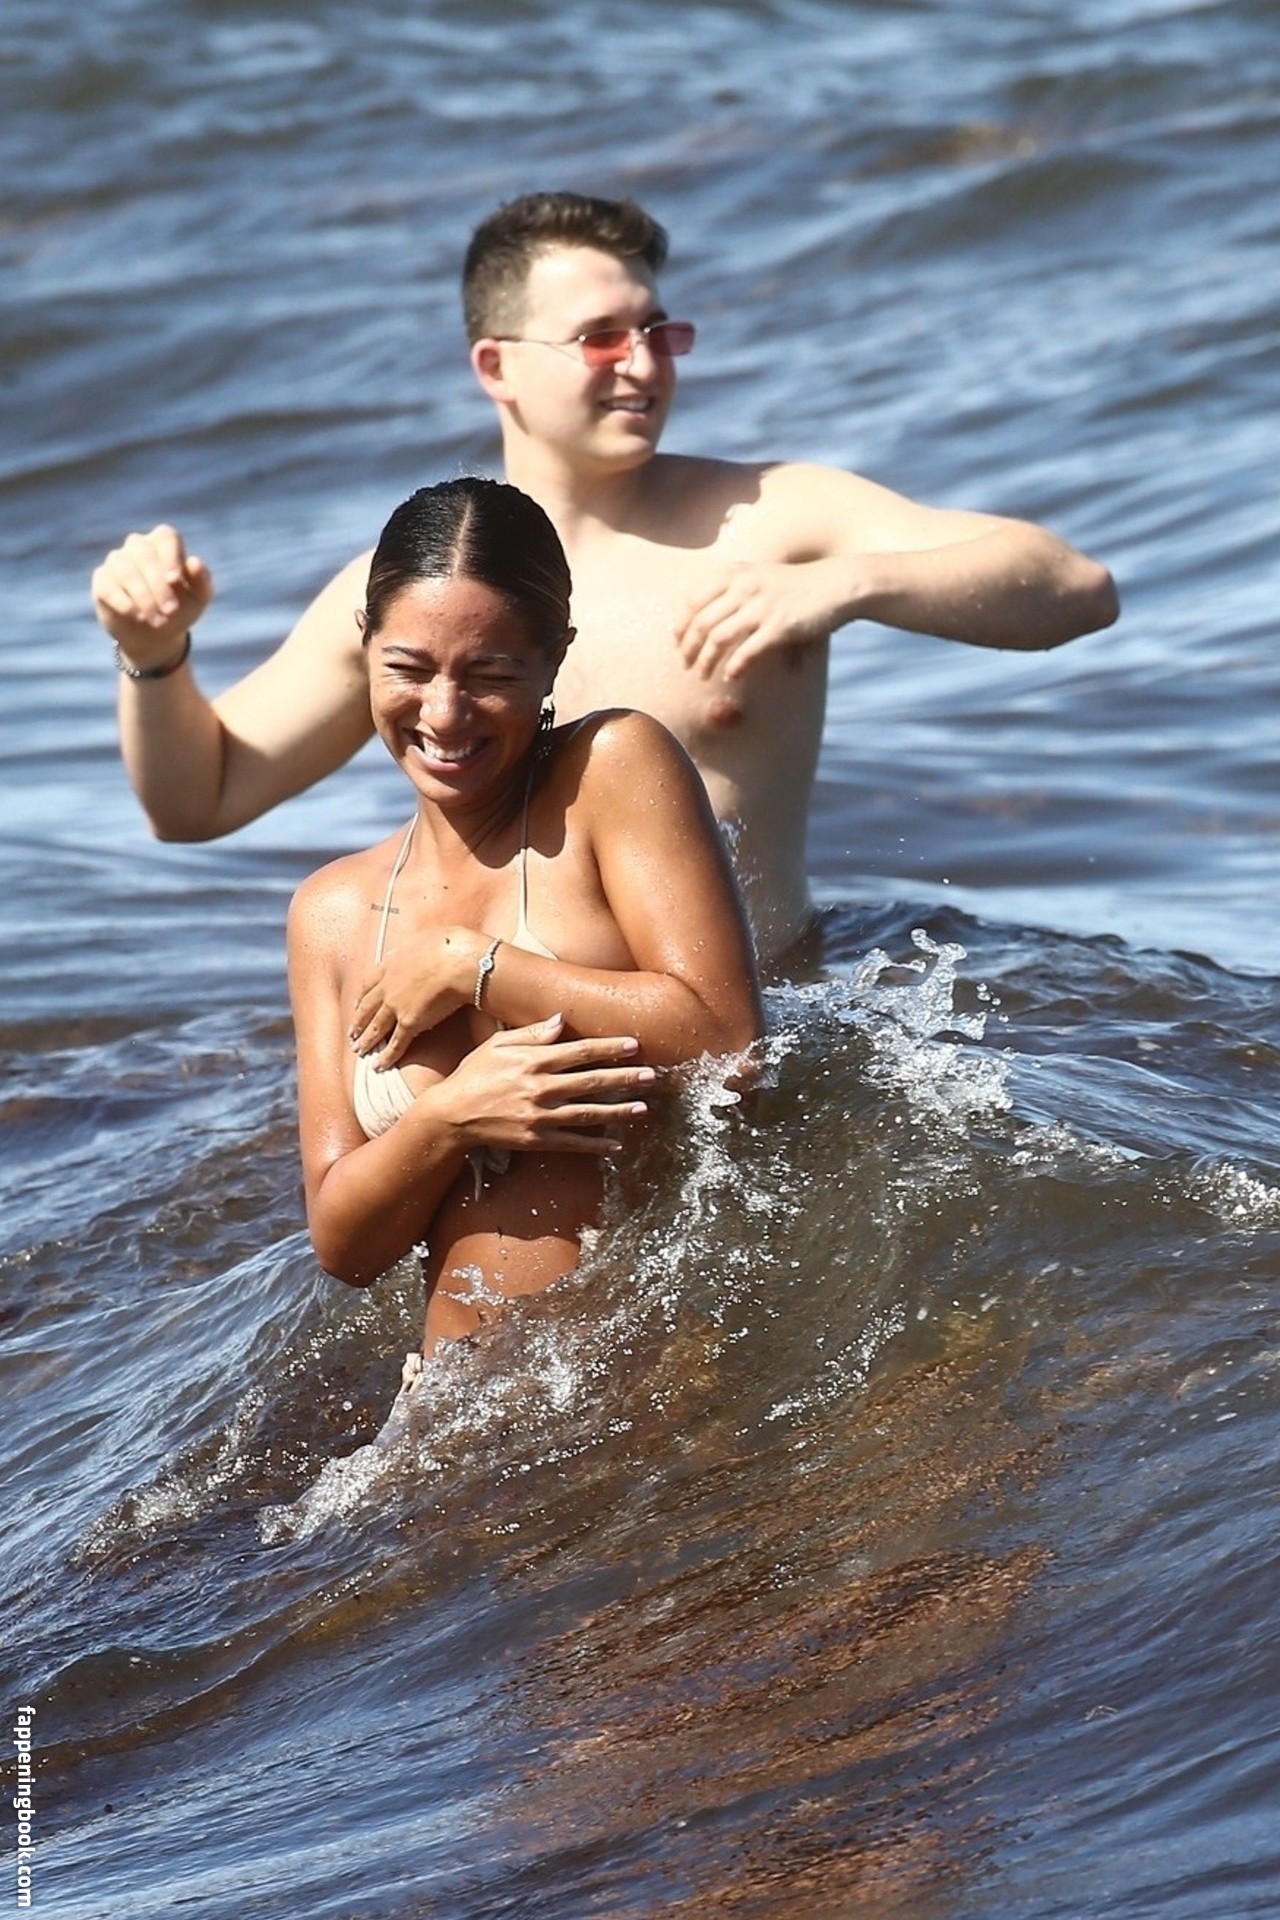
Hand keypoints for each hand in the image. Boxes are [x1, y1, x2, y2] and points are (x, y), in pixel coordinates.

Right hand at [92, 524, 213, 669]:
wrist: (155, 635)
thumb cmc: (181, 608)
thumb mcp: (199, 598)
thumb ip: (202, 579)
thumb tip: (194, 562)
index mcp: (164, 542)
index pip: (166, 537)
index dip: (170, 557)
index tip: (175, 580)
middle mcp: (138, 546)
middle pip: (145, 555)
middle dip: (159, 586)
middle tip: (170, 611)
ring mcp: (117, 560)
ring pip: (125, 570)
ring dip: (143, 597)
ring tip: (157, 620)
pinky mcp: (102, 579)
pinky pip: (108, 585)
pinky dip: (123, 601)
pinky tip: (136, 615)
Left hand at [350, 926, 475, 1065]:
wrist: (459, 961)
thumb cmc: (451, 946)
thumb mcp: (426, 938)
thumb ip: (417, 947)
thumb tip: (421, 948)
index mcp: (392, 963)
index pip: (369, 982)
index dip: (362, 995)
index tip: (357, 1003)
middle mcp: (388, 985)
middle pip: (366, 1007)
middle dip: (358, 1021)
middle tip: (352, 1032)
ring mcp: (396, 1005)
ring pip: (375, 1027)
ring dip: (366, 1040)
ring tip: (358, 1050)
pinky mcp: (409, 1022)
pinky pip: (395, 1043)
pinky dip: (386, 1056)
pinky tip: (379, 1065)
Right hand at [440, 1015, 654, 1154]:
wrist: (450, 1116)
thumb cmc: (474, 1075)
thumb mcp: (497, 1045)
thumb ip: (531, 1033)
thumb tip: (561, 1019)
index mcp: (533, 1061)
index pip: (580, 1051)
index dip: (609, 1048)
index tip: (634, 1045)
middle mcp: (540, 1087)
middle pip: (592, 1081)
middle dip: (624, 1078)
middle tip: (652, 1076)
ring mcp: (539, 1116)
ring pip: (588, 1112)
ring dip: (618, 1110)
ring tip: (643, 1108)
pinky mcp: (536, 1139)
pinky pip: (572, 1143)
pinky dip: (595, 1145)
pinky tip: (616, 1144)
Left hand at [676, 558, 850, 680]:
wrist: (835, 585)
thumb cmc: (794, 585)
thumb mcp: (758, 577)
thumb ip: (732, 591)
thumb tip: (704, 621)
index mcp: (735, 573)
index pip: (693, 599)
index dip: (681, 623)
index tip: (677, 641)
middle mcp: (744, 587)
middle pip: (701, 622)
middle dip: (688, 647)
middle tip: (686, 664)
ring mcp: (762, 607)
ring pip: (718, 638)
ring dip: (706, 661)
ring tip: (701, 675)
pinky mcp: (780, 627)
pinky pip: (747, 652)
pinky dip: (734, 667)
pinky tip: (730, 676)